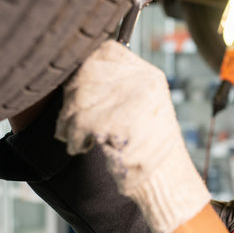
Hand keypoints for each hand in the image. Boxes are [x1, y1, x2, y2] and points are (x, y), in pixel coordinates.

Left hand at [55, 39, 209, 232]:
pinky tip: (81, 146)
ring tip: (75, 138)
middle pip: (86, 73)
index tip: (75, 88)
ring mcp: (130, 100)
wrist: (165, 180)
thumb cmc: (148, 148)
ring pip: (78, 98)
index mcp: (148, 75)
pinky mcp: (116, 123)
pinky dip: (73, 139)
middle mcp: (141, 82)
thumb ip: (116, 87)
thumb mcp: (142, 107)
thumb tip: (75, 75)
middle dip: (70, 100)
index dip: (83, 68)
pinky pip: (78, 123)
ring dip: (68, 122)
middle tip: (68, 121)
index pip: (105, 51)